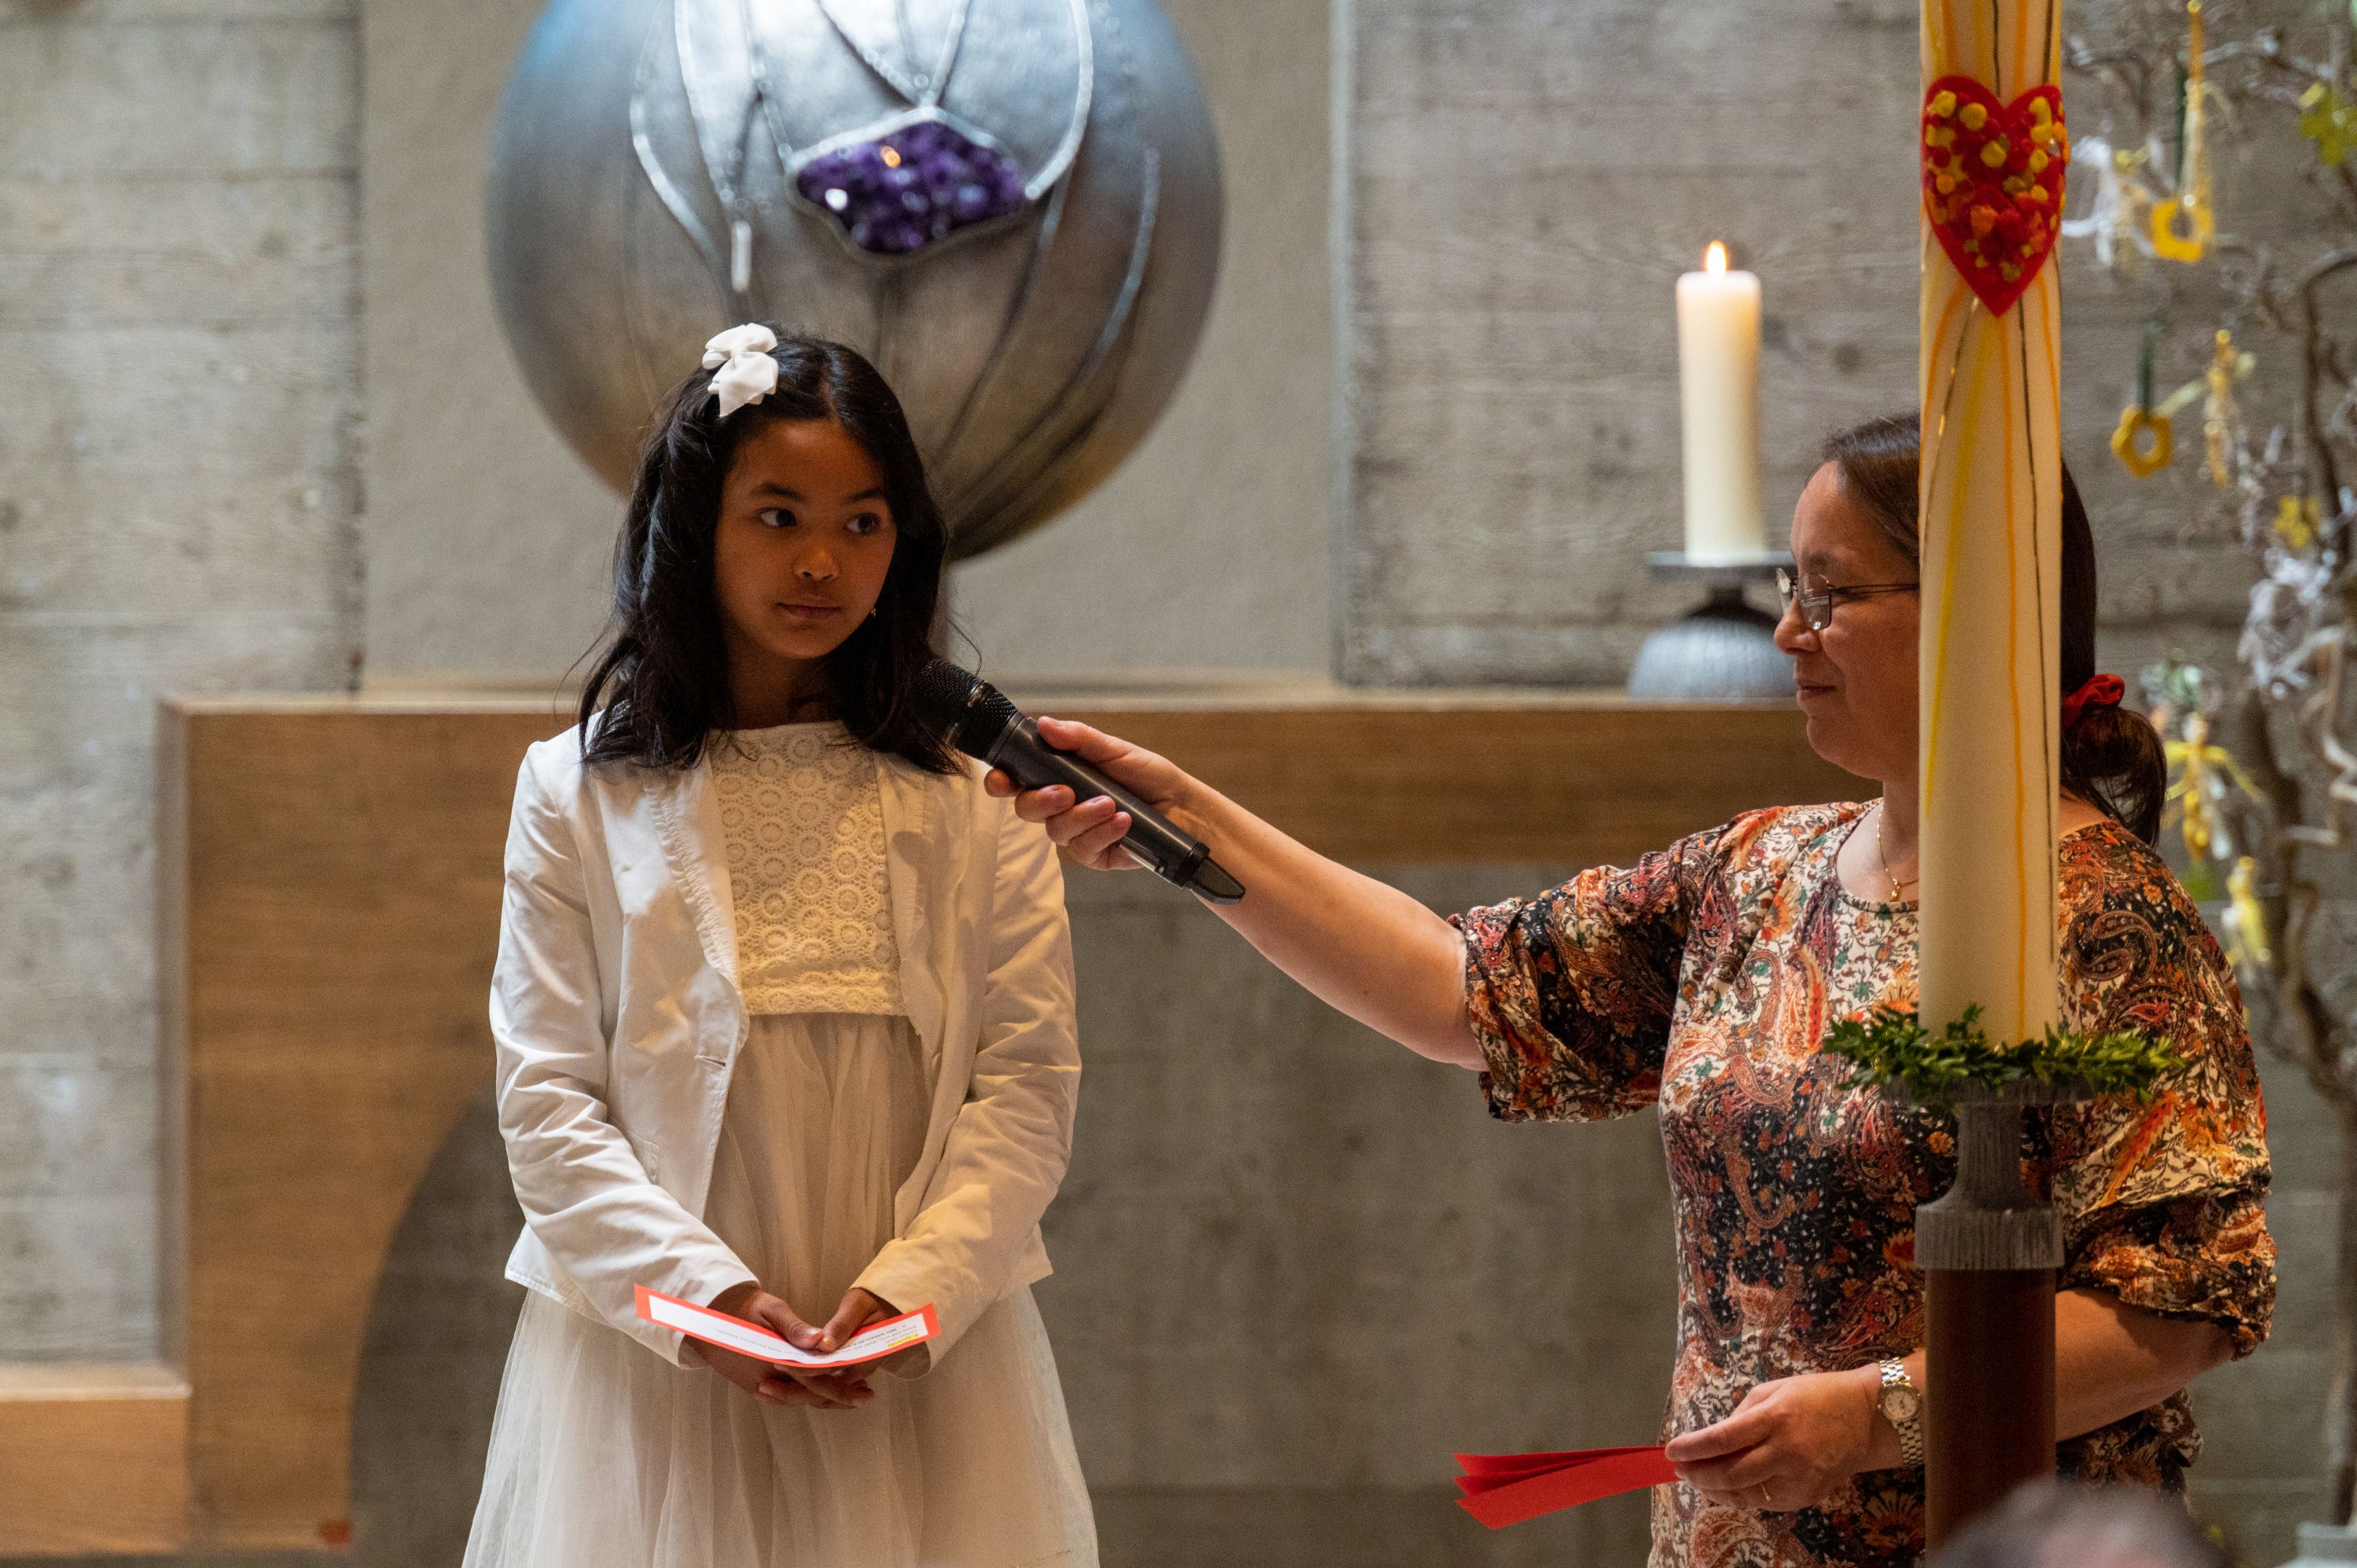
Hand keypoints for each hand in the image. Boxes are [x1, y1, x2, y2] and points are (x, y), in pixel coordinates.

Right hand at [692, 1282, 875, 1409]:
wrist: (708, 1319)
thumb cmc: (743, 1308)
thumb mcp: (770, 1309)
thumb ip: (795, 1328)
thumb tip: (821, 1341)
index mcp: (772, 1361)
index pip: (812, 1379)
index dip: (840, 1386)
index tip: (863, 1387)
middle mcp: (766, 1381)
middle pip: (809, 1395)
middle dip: (840, 1398)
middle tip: (868, 1396)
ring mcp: (760, 1388)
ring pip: (800, 1399)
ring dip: (827, 1399)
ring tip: (856, 1395)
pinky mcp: (756, 1388)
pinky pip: (788, 1396)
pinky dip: (809, 1395)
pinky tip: (827, 1390)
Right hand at [982, 717, 1199, 871]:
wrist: (1182, 807)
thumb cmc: (1148, 775)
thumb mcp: (1114, 749)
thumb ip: (1078, 739)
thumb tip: (1044, 724)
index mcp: (1058, 775)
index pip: (1016, 780)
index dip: (1001, 781)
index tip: (1002, 780)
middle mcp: (1061, 805)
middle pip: (1026, 808)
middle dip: (1042, 801)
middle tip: (1066, 792)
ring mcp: (1076, 832)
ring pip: (1055, 831)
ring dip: (1082, 816)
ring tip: (1111, 805)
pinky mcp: (1094, 854)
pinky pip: (1082, 849)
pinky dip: (1102, 833)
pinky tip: (1122, 822)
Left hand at [1663, 1368, 1883, 1511]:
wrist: (1865, 1418)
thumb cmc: (1814, 1396)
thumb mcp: (1773, 1390)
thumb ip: (1742, 1416)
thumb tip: (1712, 1440)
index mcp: (1775, 1418)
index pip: (1722, 1439)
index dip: (1692, 1448)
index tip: (1671, 1450)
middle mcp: (1786, 1451)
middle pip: (1729, 1473)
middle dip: (1697, 1474)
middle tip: (1679, 1469)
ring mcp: (1799, 1478)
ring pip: (1745, 1494)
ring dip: (1714, 1490)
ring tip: (1697, 1480)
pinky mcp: (1808, 1495)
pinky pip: (1765, 1501)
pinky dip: (1741, 1496)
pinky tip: (1727, 1487)